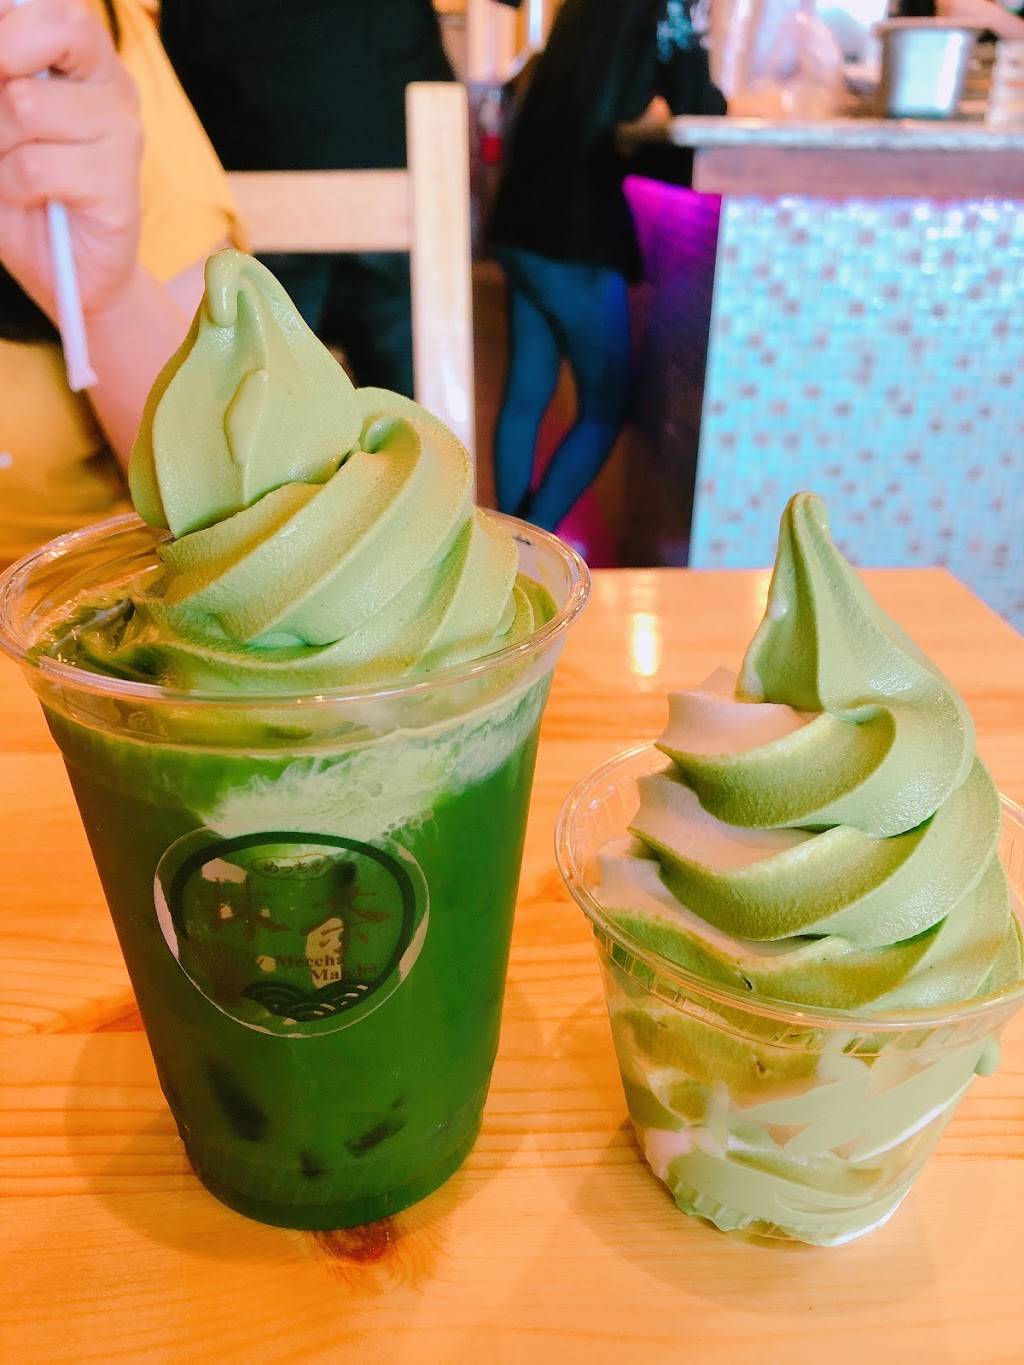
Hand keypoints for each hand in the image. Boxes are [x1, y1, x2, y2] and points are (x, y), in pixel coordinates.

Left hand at [0, 0, 142, 321]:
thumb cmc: (19, 186)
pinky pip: (36, 167)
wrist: (60, 268)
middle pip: (54, 29)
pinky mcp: (120, 187)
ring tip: (11, 168)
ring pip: (26, 105)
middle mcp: (113, 86)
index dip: (3, 29)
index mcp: (83, 57)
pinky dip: (13, 186)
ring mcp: (124, 136)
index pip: (45, 6)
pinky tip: (33, 199)